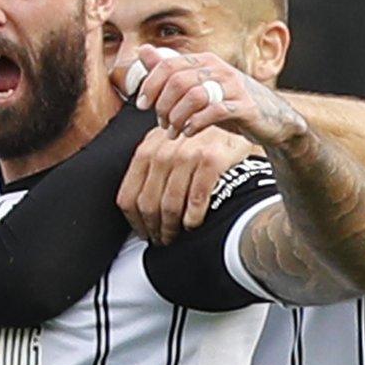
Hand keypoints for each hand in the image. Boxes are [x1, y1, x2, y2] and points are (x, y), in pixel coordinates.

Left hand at [117, 126, 255, 244]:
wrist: (237, 123)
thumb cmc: (199, 141)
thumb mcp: (168, 147)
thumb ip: (151, 171)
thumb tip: (137, 210)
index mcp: (146, 149)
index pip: (128, 195)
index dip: (134, 221)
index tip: (143, 233)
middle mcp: (163, 149)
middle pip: (147, 203)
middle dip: (153, 228)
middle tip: (161, 240)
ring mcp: (188, 153)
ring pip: (170, 203)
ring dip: (172, 227)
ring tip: (176, 236)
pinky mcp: (212, 158)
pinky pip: (196, 197)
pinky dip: (193, 216)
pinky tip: (193, 224)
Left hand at [136, 45, 307, 146]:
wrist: (271, 120)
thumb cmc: (229, 103)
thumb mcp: (196, 85)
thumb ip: (169, 70)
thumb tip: (143, 51)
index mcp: (204, 61)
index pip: (167, 65)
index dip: (149, 85)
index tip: (141, 104)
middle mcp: (219, 69)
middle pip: (177, 82)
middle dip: (162, 105)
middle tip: (161, 122)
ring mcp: (234, 87)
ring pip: (194, 96)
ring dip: (177, 117)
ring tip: (173, 130)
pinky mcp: (246, 106)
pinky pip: (214, 112)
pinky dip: (195, 124)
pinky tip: (189, 132)